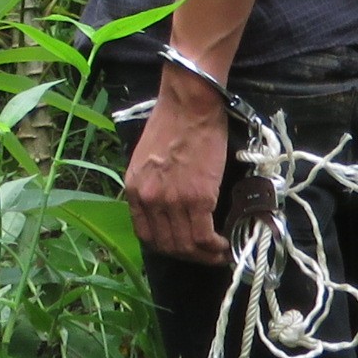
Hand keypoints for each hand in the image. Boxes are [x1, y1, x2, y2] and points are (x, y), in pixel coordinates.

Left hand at [126, 77, 232, 265]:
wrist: (190, 102)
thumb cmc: (174, 121)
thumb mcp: (148, 157)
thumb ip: (152, 183)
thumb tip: (168, 202)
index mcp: (133, 189)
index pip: (146, 234)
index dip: (166, 247)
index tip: (183, 247)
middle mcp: (148, 199)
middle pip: (166, 245)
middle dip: (187, 256)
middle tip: (205, 254)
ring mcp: (172, 201)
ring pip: (186, 246)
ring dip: (203, 256)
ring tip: (218, 253)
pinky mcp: (197, 198)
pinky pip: (204, 237)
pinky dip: (215, 248)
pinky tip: (224, 246)